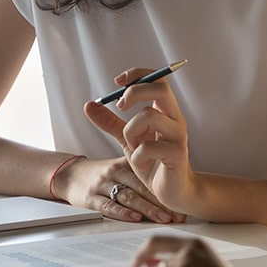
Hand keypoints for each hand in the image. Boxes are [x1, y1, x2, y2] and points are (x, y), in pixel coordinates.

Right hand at [52, 155, 183, 223]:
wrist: (69, 174)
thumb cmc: (101, 173)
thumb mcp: (121, 164)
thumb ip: (143, 171)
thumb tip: (172, 183)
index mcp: (126, 163)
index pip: (150, 177)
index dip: (166, 191)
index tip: (181, 204)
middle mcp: (116, 172)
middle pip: (143, 188)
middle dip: (162, 202)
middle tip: (177, 215)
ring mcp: (103, 185)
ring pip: (129, 197)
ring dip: (148, 209)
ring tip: (163, 218)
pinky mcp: (91, 198)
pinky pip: (108, 206)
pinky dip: (122, 212)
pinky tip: (135, 218)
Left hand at [84, 67, 198, 212]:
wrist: (174, 192)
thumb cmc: (154, 163)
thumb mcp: (128, 139)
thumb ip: (110, 123)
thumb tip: (89, 105)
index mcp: (165, 111)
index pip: (157, 79)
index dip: (138, 74)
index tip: (118, 82)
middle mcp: (174, 119)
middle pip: (160, 89)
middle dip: (135, 93)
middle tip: (120, 107)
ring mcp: (178, 136)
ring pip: (150, 116)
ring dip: (131, 131)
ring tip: (132, 148)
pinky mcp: (177, 155)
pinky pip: (149, 147)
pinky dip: (138, 156)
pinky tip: (141, 165)